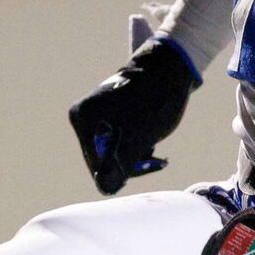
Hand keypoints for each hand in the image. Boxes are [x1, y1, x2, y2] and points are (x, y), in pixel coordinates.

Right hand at [68, 36, 199, 195]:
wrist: (172, 65)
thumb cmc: (154, 101)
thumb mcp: (138, 140)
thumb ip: (119, 166)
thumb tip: (104, 188)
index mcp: (82, 120)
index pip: (97, 167)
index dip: (122, 171)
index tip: (146, 160)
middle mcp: (84, 116)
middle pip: (104, 159)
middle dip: (130, 161)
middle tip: (155, 155)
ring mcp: (98, 114)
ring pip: (114, 150)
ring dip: (137, 154)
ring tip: (154, 143)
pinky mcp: (112, 113)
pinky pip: (120, 139)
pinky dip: (137, 143)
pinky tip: (151, 137)